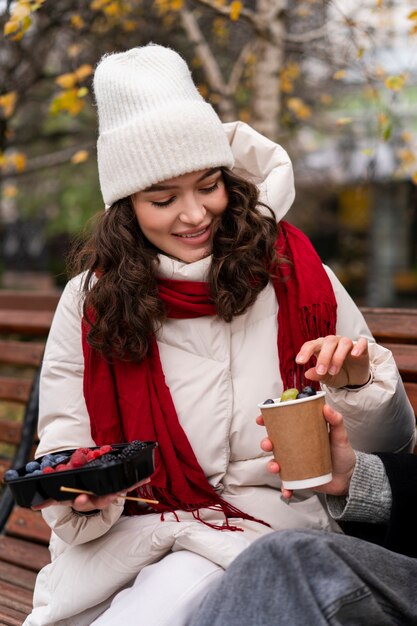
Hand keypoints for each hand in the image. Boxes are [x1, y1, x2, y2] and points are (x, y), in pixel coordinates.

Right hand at [31, 478, 150, 511]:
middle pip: (100, 500)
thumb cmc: (68, 484)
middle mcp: (95, 498)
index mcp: (80, 499)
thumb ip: (48, 498)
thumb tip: (33, 505)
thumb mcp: (58, 491)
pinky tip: (148, 476)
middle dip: (103, 497)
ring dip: (125, 488)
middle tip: (110, 495)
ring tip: (132, 485)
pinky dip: (137, 479)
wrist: (77, 476)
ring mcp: (105, 492)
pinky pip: (127, 483)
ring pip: (115, 492)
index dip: (82, 501)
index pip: (81, 502)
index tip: (80, 498)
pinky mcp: (115, 485)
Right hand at [257, 405, 356, 498]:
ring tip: (276, 467)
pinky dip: (285, 489)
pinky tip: (287, 491)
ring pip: (276, 463)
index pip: (280, 425)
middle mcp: (294, 449)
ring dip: (271, 465)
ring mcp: (295, 464)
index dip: (268, 420)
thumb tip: (326, 407)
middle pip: (274, 444)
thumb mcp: (340, 436)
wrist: (350, 478)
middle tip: (268, 444)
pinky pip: (288, 485)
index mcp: (301, 434)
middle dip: (266, 443)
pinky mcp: (299, 480)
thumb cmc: (343, 454)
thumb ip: (336, 421)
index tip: (261, 418)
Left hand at [295, 335, 369, 387]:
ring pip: (344, 342)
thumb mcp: (327, 378)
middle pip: (328, 342)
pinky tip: (354, 354)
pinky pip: (362, 343)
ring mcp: (348, 344)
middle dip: (323, 357)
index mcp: (321, 347)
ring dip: (338, 357)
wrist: (355, 379)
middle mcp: (334, 342)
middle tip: (321, 371)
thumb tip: (307, 374)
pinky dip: (358, 347)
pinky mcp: (362, 348)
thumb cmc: (337, 374)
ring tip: (333, 371)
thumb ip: (318, 375)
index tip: (299, 362)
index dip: (305, 351)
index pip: (311, 345)